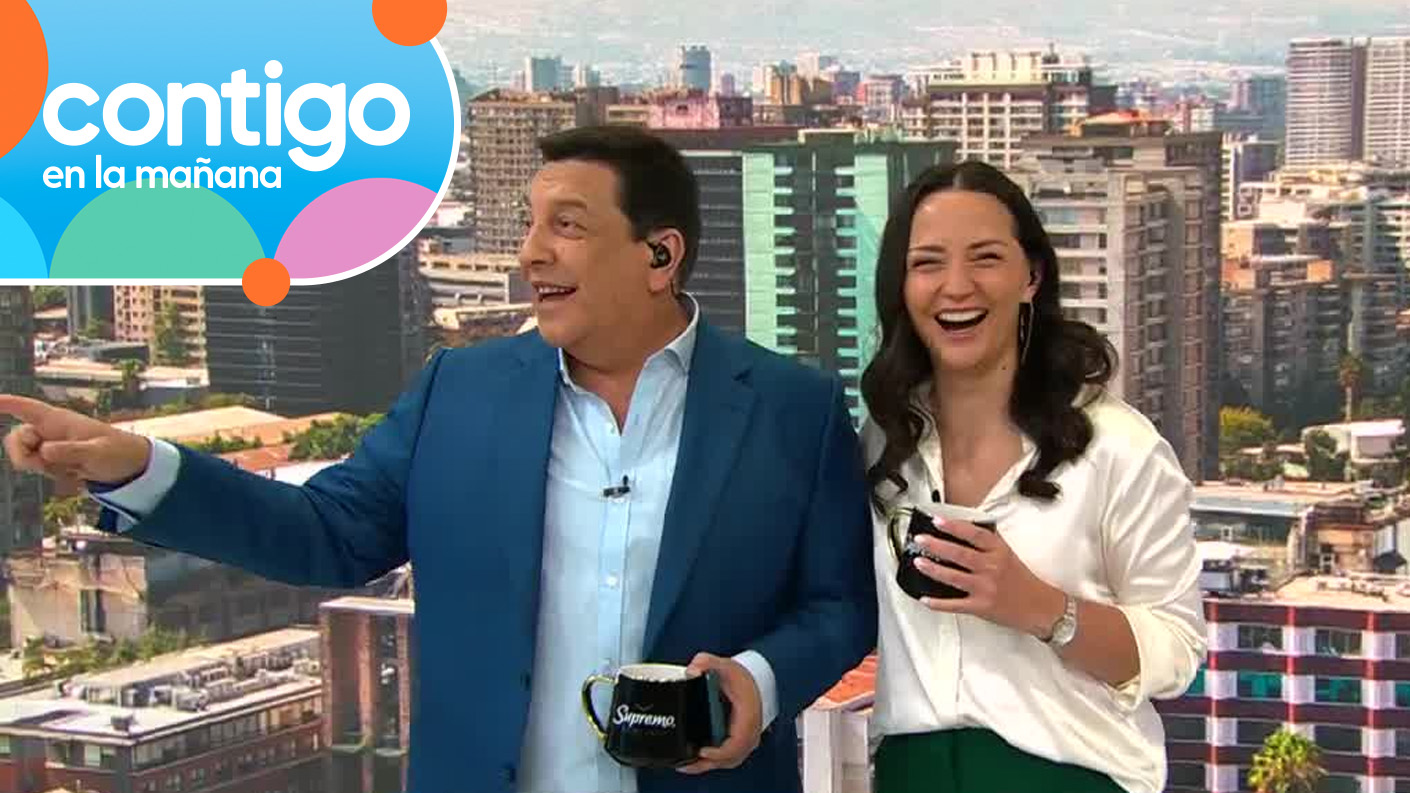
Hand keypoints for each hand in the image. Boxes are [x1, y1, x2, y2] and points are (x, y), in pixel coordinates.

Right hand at [0, 394, 150, 490]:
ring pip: (24, 457)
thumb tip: (44, 450)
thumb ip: (72, 451)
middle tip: (43, 464)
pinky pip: (38, 469)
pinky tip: (74, 475)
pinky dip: (51, 475)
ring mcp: (49, 445)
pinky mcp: (52, 460)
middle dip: (22, 454)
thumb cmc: (117, 452)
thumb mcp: (98, 452)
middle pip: (16, 438)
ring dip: (40, 468)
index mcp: (59, 420)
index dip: (6, 403)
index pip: (27, 408)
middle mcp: (50, 430)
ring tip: (71, 470)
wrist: (127, 466)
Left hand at [677, 653, 761, 774]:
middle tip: (686, 763)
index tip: (703, 751)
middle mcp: (750, 731)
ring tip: (686, 765)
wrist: (752, 681)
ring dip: (708, 765)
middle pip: (731, 758)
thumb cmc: (741, 677)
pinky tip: (696, 760)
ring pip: (728, 761)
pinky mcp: (740, 743)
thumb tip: (692, 671)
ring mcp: (746, 739)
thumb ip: (705, 662)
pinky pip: (728, 758)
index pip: (737, 743)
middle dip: (708, 763)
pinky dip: (713, 762)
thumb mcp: (723, 665)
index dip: (719, 751)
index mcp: (748, 716)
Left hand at [911, 516, 1064, 637]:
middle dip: (937, 545)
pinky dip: (938, 603)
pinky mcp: (981, 607)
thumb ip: (988, 544)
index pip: (974, 535)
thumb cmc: (1023, 580)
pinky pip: (955, 605)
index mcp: (998, 552)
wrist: (1041, 608)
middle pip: (960, 554)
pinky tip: (925, 598)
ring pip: (954, 577)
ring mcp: (985, 588)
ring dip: (933, 569)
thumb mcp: (1008, 555)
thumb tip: (963, 530)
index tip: (937, 521)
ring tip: (918, 562)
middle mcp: (991, 568)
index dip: (954, 526)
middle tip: (920, 539)